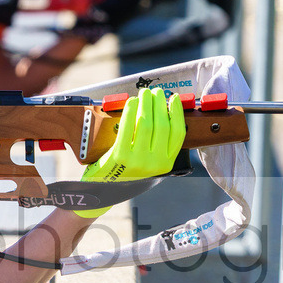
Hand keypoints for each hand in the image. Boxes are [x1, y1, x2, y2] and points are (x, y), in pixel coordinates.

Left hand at [76, 87, 184, 217]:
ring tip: (143, 94)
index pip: (178, 134)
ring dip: (145, 103)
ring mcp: (138, 160)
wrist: (104, 191)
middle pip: (163, 125)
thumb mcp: (149, 163)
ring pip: (146, 123)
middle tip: (155, 92)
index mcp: (166, 165)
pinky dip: (130, 110)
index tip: (173, 99)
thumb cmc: (127, 173)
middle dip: (160, 103)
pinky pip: (127, 126)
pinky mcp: (120, 155)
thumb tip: (164, 112)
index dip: (177, 113)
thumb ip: (158, 144)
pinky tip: (131, 102)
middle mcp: (155, 164)